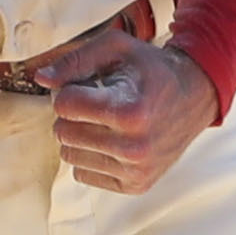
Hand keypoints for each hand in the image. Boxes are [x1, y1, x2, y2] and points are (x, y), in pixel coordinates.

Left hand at [34, 24, 217, 194]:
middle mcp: (134, 147)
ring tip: (105, 122)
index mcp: (130, 112)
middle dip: (73, 114)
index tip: (88, 86)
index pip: (65, 106)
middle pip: (63, 132)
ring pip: (69, 156)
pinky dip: (91, 157)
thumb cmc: (151, 70)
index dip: (70, 91)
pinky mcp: (135, 185)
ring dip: (80, 137)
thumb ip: (75, 60)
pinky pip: (83, 174)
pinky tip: (111, 141)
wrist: (194, 96)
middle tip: (97, 104)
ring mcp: (136, 170)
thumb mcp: (117, 49)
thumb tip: (41, 78)